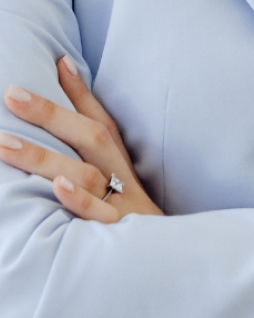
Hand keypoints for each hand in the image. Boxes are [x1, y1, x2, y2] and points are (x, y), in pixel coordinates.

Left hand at [0, 55, 163, 222]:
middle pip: (89, 137)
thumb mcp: (118, 174)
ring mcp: (122, 203)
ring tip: (6, 143)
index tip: (55, 60)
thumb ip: (94, 132)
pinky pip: (99, 216)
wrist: (169, 261)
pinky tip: (55, 188)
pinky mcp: (121, 234)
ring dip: (45, 157)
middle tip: (11, 94)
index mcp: (120, 160)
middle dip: (50, 113)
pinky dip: (79, 200)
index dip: (78, 90)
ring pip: (85, 174)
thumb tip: (68, 79)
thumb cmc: (131, 211)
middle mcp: (121, 175)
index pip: (98, 118)